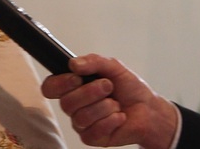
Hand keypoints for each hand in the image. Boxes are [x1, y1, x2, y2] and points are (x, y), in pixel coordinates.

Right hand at [41, 54, 177, 147]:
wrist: (148, 109)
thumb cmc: (130, 88)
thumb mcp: (114, 67)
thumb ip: (94, 61)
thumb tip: (74, 64)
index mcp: (73, 87)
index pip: (50, 87)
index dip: (60, 83)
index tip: (77, 78)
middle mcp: (74, 106)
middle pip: (66, 103)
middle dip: (91, 92)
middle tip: (108, 86)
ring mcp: (82, 124)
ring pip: (81, 118)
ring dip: (104, 107)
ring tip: (116, 103)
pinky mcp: (92, 138)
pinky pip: (93, 131)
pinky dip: (111, 121)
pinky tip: (119, 116)